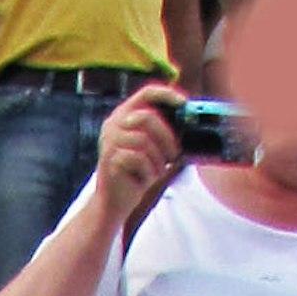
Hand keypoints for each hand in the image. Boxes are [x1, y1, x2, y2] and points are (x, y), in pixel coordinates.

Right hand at [95, 77, 185, 216]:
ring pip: (143, 140)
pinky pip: (137, 158)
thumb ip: (161, 130)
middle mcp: (113, 124)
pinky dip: (148, 170)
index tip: (184, 103)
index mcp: (123, 115)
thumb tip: (187, 118)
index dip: (167, 95)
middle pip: (147, 117)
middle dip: (166, 137)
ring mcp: (109, 141)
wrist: (113, 202)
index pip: (146, 93)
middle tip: (175, 153)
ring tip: (158, 170)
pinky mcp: (109, 159)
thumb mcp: (151, 147)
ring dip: (158, 158)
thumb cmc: (137, 173)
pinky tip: (147, 179)